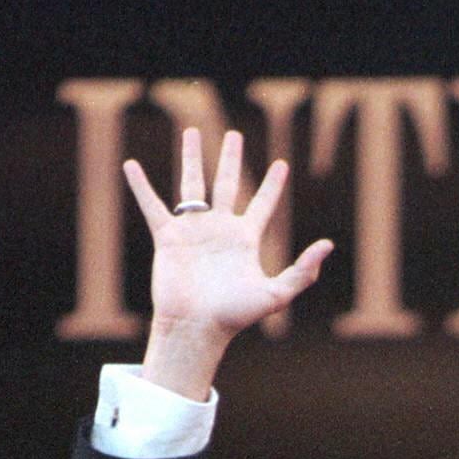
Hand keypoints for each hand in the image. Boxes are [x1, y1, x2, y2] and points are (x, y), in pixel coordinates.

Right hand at [125, 128, 334, 400]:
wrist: (197, 327)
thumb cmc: (235, 316)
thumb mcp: (276, 295)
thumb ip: (302, 271)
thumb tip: (327, 245)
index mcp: (245, 239)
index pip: (262, 204)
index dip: (272, 185)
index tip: (281, 165)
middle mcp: (219, 229)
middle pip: (226, 184)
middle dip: (230, 159)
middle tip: (234, 135)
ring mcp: (193, 231)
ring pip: (191, 185)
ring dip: (190, 158)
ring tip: (191, 131)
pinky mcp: (168, 237)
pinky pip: (152, 205)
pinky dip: (141, 186)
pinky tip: (130, 165)